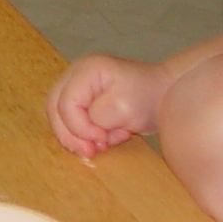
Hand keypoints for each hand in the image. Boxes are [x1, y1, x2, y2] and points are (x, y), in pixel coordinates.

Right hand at [48, 53, 170, 157]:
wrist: (167, 94)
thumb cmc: (148, 97)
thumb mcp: (123, 107)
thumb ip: (97, 118)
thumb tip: (85, 132)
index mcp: (85, 70)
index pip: (65, 104)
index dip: (78, 127)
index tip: (102, 139)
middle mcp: (76, 75)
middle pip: (55, 109)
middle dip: (72, 135)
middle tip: (92, 151)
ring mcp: (78, 87)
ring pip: (60, 117)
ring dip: (78, 137)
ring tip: (103, 144)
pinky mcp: (84, 100)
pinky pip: (72, 121)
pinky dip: (85, 135)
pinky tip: (106, 138)